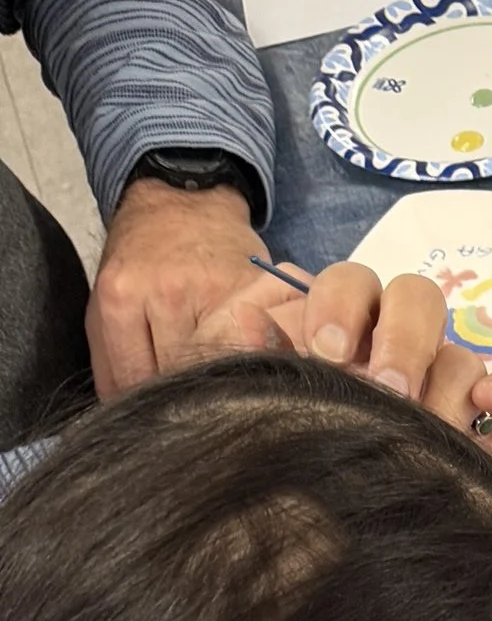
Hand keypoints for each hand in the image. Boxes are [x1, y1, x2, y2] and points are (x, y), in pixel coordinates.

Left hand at [86, 178, 268, 399]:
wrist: (185, 204)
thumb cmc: (143, 261)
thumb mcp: (109, 302)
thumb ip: (113, 358)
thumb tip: (127, 415)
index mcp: (121, 297)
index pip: (134, 380)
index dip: (146, 406)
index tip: (159, 417)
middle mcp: (167, 293)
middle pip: (177, 377)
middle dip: (181, 397)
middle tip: (193, 406)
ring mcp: (215, 292)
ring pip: (216, 365)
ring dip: (217, 381)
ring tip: (220, 383)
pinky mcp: (253, 291)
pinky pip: (250, 344)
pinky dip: (246, 358)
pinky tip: (242, 359)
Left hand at [208, 261, 491, 493]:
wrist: (397, 583)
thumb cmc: (340, 503)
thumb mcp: (294, 435)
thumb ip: (277, 379)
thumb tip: (246, 322)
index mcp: (356, 352)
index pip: (354, 289)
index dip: (340, 303)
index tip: (326, 349)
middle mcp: (414, 365)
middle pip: (417, 299)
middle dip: (399, 338)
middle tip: (386, 390)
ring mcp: (468, 397)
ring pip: (464, 355)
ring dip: (445, 389)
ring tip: (430, 437)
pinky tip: (490, 403)